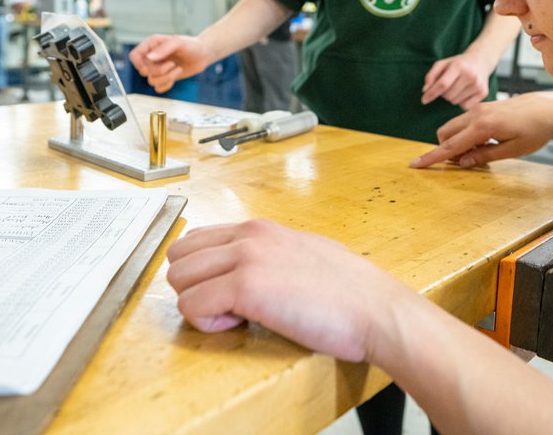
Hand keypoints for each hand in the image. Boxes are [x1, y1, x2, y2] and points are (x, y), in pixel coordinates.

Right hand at [128, 34, 211, 92]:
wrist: (203, 55)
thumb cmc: (191, 45)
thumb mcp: (178, 43)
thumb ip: (163, 49)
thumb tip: (149, 58)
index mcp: (151, 45)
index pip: (134, 56)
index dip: (139, 63)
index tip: (151, 65)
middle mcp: (152, 57)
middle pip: (143, 71)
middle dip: (158, 71)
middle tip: (172, 64)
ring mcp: (157, 68)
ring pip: (151, 80)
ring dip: (166, 77)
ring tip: (178, 68)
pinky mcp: (164, 78)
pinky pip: (157, 88)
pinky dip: (166, 85)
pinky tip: (175, 77)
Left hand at [167, 219, 416, 362]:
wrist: (374, 309)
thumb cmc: (349, 292)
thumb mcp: (304, 254)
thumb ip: (271, 255)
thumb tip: (251, 271)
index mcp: (261, 229)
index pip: (197, 238)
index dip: (202, 272)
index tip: (225, 293)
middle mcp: (249, 236)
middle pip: (178, 256)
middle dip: (192, 287)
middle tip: (224, 307)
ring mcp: (246, 258)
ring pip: (179, 279)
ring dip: (198, 304)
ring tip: (234, 316)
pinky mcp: (246, 287)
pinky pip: (192, 305)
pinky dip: (207, 322)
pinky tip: (239, 324)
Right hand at [410, 92, 552, 167]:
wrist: (549, 108)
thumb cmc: (536, 131)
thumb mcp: (513, 150)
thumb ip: (485, 156)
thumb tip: (461, 162)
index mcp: (483, 127)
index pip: (451, 146)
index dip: (432, 157)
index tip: (414, 164)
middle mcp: (476, 114)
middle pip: (445, 133)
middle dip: (446, 149)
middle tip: (469, 160)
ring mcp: (479, 108)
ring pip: (453, 126)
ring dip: (457, 142)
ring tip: (481, 151)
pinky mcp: (483, 106)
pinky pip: (464, 122)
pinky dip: (465, 134)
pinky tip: (485, 141)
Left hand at [421, 52, 491, 109]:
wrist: (481, 61)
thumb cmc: (458, 63)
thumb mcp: (443, 64)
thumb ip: (431, 75)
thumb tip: (425, 90)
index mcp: (459, 66)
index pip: (442, 84)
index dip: (431, 93)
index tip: (424, 100)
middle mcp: (470, 75)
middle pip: (448, 95)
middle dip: (443, 93)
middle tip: (448, 85)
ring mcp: (478, 85)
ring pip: (455, 102)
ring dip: (452, 97)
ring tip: (457, 87)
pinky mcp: (483, 93)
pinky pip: (465, 106)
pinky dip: (461, 102)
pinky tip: (464, 92)